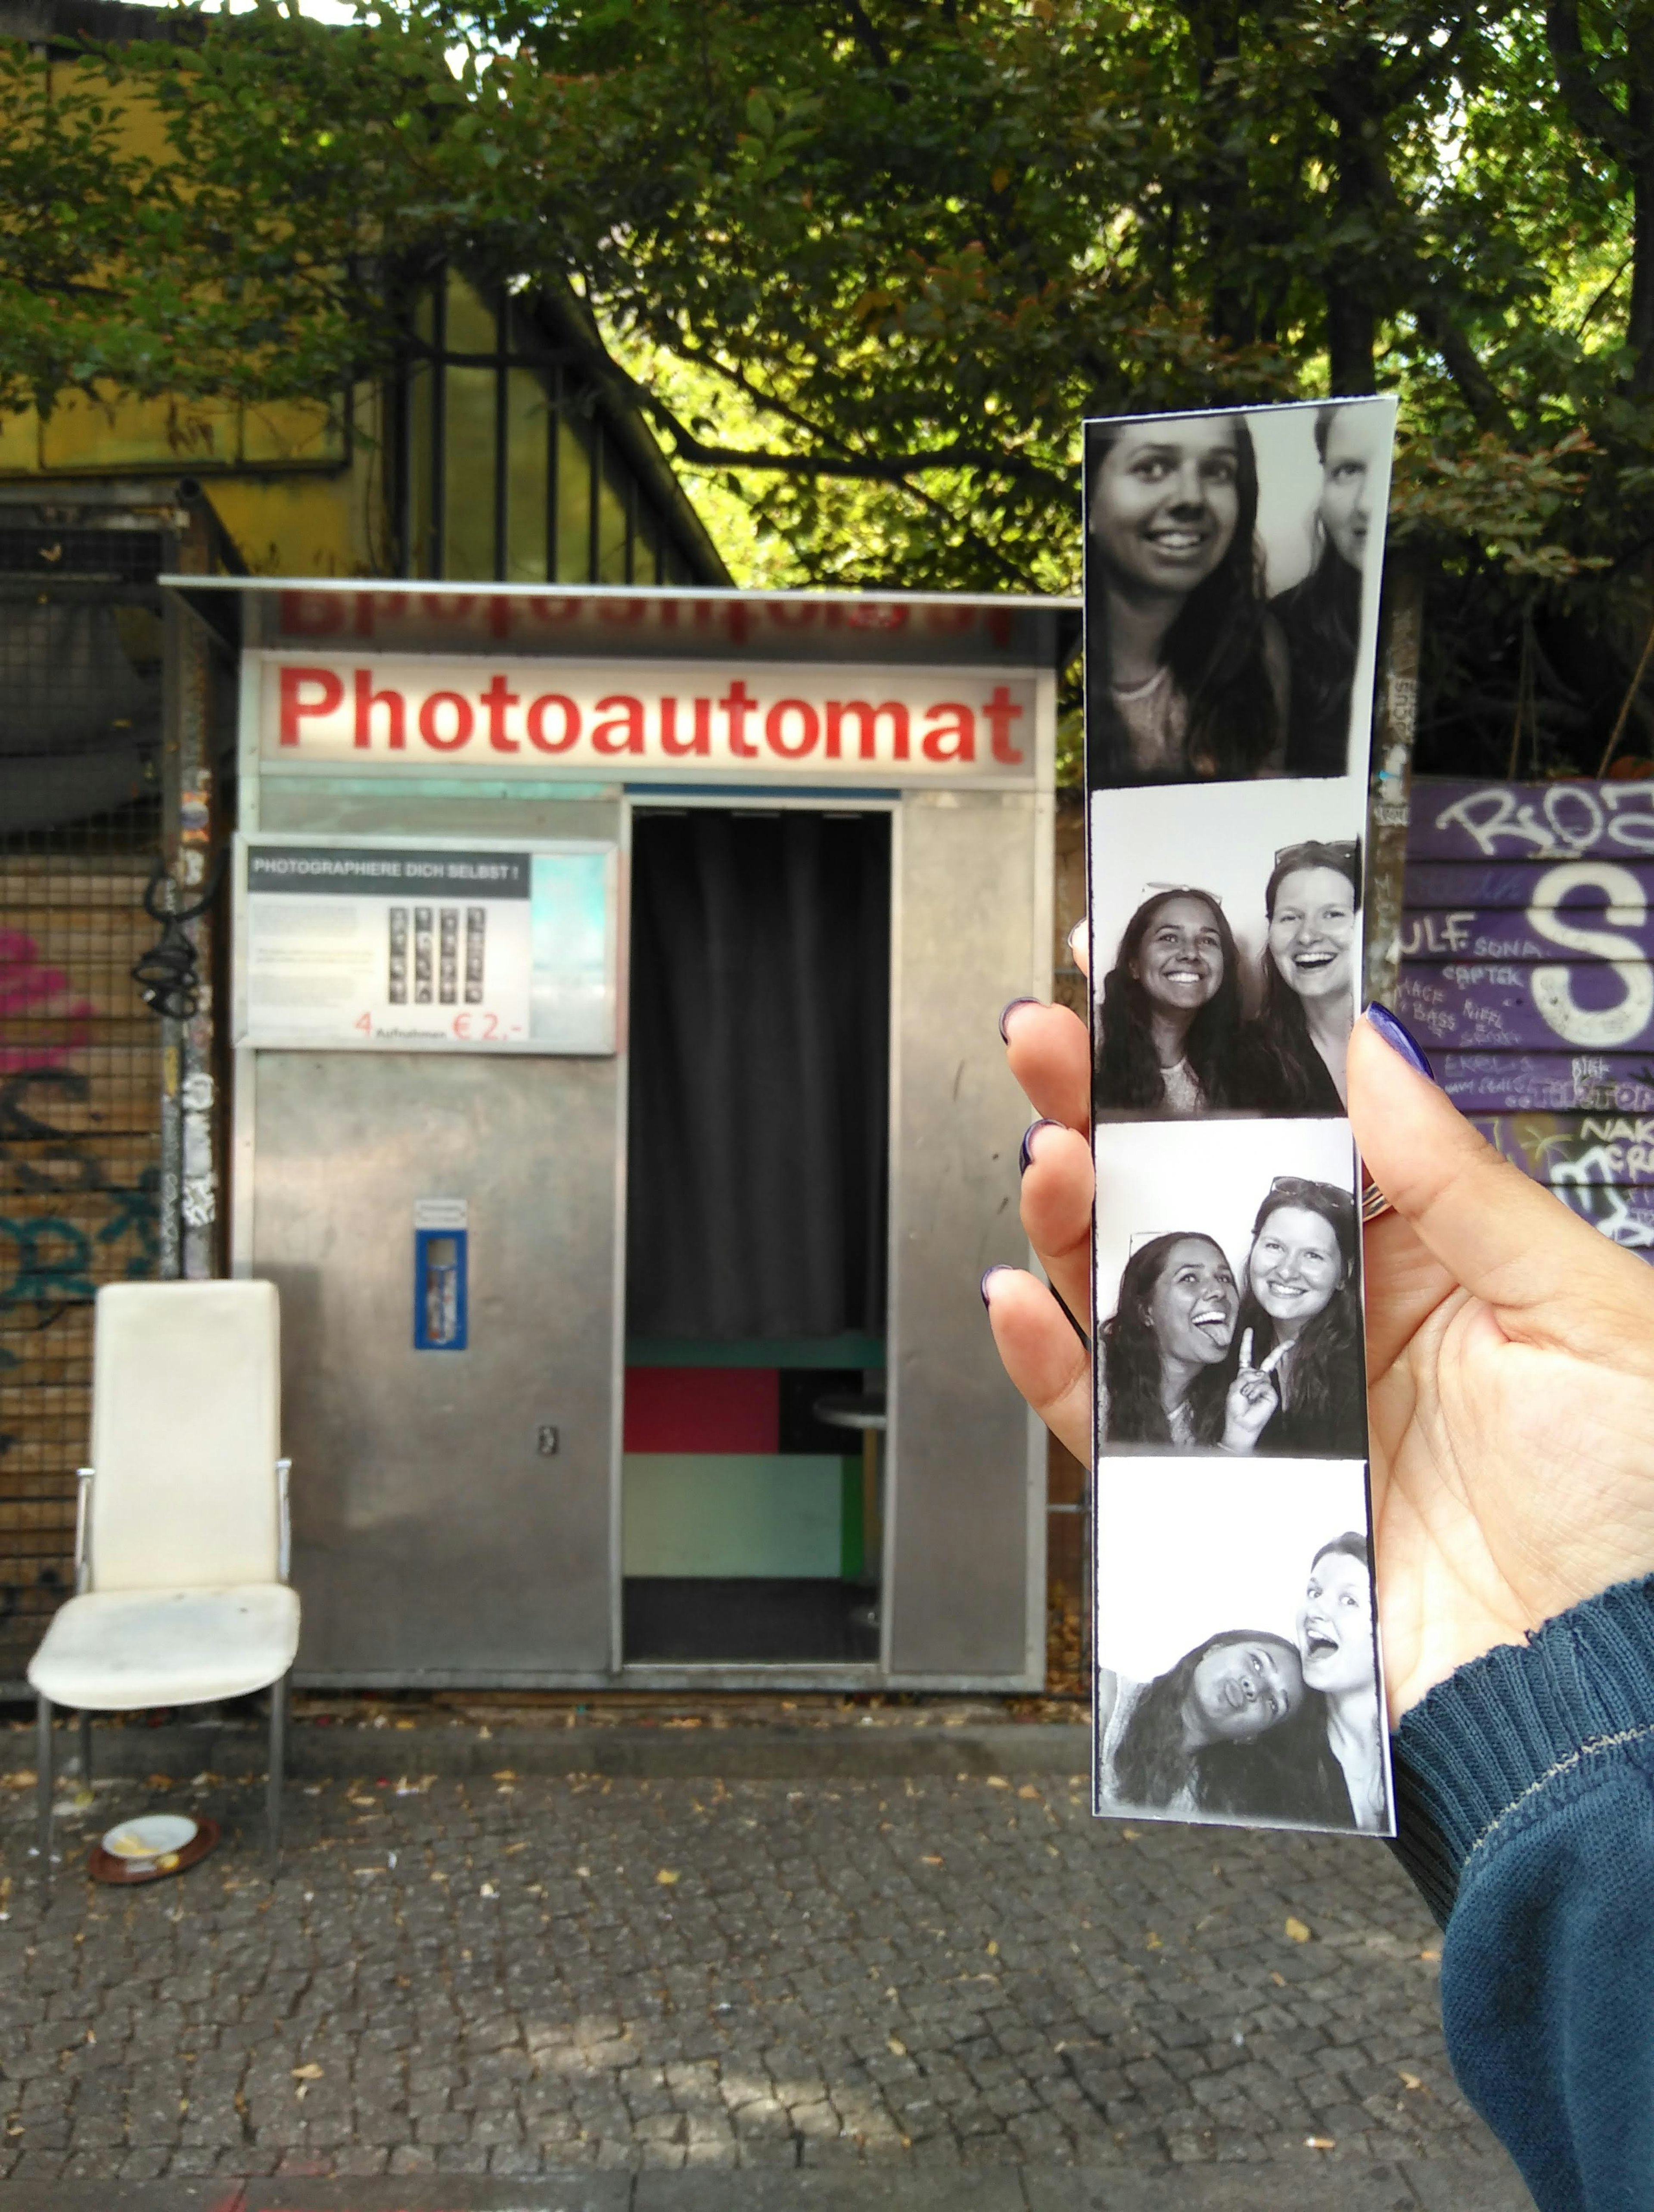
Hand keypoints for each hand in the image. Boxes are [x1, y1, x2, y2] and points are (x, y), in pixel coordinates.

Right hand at [988, 992, 1653, 1722]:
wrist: (1607, 1688)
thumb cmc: (1636, 1514)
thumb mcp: (1585, 1314)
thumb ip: (1463, 1185)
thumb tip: (1375, 1052)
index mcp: (1416, 1259)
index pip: (1290, 1131)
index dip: (1217, 1056)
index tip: (1156, 975)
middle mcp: (1326, 1324)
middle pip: (1188, 1198)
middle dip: (1108, 1111)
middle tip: (1052, 1038)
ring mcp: (1266, 1411)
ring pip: (1134, 1296)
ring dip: (1073, 1220)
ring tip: (1050, 1156)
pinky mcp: (1222, 1504)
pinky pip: (1114, 1429)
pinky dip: (1056, 1368)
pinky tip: (1026, 1302)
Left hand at [1220, 1329, 1285, 1452]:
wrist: (1242, 1424)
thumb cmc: (1235, 1408)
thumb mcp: (1235, 1388)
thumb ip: (1245, 1376)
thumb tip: (1261, 1373)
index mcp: (1245, 1375)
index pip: (1246, 1356)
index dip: (1247, 1343)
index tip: (1249, 1330)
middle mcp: (1258, 1379)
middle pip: (1268, 1361)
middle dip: (1280, 1350)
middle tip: (1292, 1341)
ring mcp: (1266, 1386)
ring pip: (1259, 1376)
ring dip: (1249, 1387)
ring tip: (1246, 1398)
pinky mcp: (1272, 1394)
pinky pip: (1263, 1386)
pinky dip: (1255, 1391)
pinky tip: (1253, 1400)